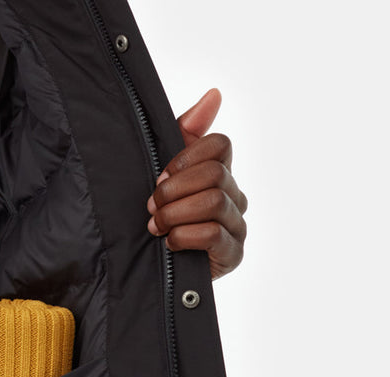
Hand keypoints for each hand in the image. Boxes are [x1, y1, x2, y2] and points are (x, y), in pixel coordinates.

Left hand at [146, 89, 247, 279]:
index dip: (185, 159)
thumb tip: (214, 95)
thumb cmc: (159, 216)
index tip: (160, 177)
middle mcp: (235, 197)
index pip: (220, 145)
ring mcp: (238, 226)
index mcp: (221, 173)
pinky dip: (184, 236)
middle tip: (152, 206)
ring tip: (156, 227)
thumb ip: (186, 131)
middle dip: (174, 190)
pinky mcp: (233, 254)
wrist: (152, 269)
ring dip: (176, 214)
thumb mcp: (165, 171)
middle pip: (215, 174)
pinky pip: (213, 234)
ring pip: (214, 201)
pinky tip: (170, 243)